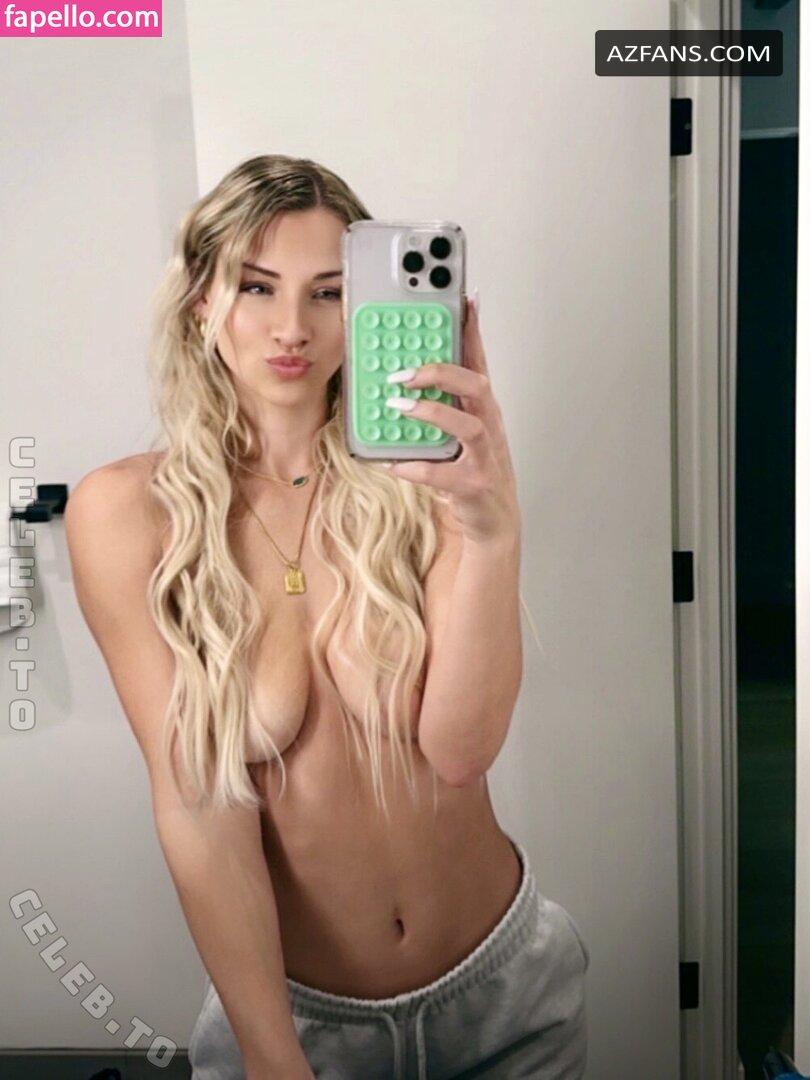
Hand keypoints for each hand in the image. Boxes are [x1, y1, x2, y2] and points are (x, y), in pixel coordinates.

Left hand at [386, 297, 520, 545]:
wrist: (493, 520)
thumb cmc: (473, 470)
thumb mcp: (460, 432)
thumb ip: (439, 406)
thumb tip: (401, 382)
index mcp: (483, 410)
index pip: (479, 363)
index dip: (473, 332)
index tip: (465, 300)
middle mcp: (489, 427)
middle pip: (475, 386)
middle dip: (440, 373)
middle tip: (404, 371)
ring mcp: (485, 457)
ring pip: (467, 426)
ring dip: (431, 413)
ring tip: (399, 406)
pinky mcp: (473, 485)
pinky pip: (441, 473)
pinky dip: (414, 467)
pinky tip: (392, 462)